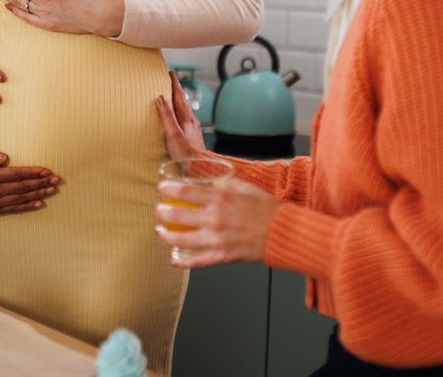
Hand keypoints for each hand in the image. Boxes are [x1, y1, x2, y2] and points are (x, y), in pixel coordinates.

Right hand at [0, 150, 59, 214]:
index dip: (33, 173)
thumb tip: (4, 158)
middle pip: (22, 187)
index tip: (46, 170)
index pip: (16, 175)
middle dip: (41, 183)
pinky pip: (14, 208)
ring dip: (38, 194)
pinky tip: (39, 203)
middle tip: (56, 180)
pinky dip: (28, 206)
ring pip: (21, 198)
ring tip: (52, 190)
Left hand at [154, 178, 279, 267]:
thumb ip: (223, 183)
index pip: (185, 191)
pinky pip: (197, 261)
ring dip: (165, 235)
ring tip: (160, 231)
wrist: (284, 233)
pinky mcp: (222, 256)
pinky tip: (173, 258)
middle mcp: (215, 218)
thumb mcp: (244, 188)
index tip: (161, 188)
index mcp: (220, 198)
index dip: (167, 189)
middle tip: (158, 210)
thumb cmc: (266, 210)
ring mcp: (217, 239)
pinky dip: (182, 261)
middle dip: (162, 211)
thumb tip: (208, 180)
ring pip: (181, 239)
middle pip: (177, 214)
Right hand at [155, 70, 207, 161]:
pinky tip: (174, 118)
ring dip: (176, 101)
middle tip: (168, 81)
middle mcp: (191, 121)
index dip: (174, 83)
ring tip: (169, 97)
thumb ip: (167, 116)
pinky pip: (183, 119)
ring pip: (183, 110)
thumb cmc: (187, 155)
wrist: (201, 169)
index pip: (179, 96)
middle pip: (182, 101)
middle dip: (175, 90)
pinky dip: (177, 113)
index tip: (170, 73)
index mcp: (186, 118)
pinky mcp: (191, 136)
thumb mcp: (173, 134)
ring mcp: (192, 129)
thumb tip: (161, 98)